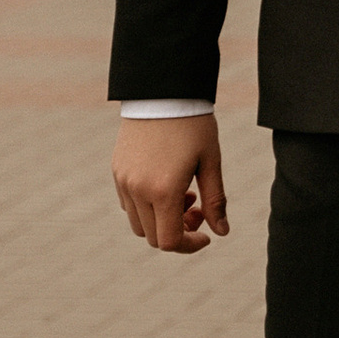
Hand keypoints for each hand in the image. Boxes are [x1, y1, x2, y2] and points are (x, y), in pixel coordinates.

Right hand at [112, 114, 229, 253]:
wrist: (163, 91)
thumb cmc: (193, 125)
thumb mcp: (210, 162)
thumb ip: (215, 201)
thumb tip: (222, 232)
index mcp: (164, 190)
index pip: (170, 241)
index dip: (190, 245)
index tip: (207, 235)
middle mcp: (138, 190)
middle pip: (153, 237)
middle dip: (178, 231)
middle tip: (197, 207)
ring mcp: (123, 181)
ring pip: (139, 223)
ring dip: (161, 220)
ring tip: (183, 192)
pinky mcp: (117, 171)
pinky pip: (128, 204)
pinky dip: (147, 206)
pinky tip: (165, 183)